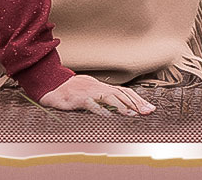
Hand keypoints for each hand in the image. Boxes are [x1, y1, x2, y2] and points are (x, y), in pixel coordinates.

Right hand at [38, 74, 155, 115]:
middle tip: (147, 112)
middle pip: (120, 94)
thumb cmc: (71, 91)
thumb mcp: (90, 91)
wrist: (51, 84)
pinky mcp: (78, 98)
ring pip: (109, 98)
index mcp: (101, 87)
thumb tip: (120, 105)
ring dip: (122, 106)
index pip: (124, 91)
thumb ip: (103, 97)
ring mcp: (88, 92)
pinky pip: (91, 104)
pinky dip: (101, 110)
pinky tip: (109, 116)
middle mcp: (97, 88)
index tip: (150, 108)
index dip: (138, 99)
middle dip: (135, 104)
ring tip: (132, 115)